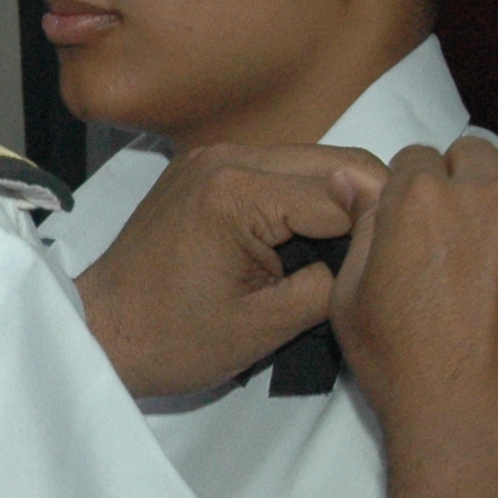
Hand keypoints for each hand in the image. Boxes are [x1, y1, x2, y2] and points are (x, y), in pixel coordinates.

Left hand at [74, 143, 390, 396]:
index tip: (397, 265)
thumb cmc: (172, 339)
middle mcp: (226, 157)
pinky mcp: (203, 168)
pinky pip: (275, 169)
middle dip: (368, 204)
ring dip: (338, 197)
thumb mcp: (267, 325)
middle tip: (390, 252)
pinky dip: (303, 196)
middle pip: (333, 163)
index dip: (378, 230)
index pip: (344, 194)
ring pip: (309, 161)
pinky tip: (314, 237)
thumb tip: (373, 259)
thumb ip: (330, 283)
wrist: (101, 334)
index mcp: (239, 191)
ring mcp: (211, 157)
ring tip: (355, 248)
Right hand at [332, 137, 497, 462]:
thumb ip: (361, 227)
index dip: (410, 191)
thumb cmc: (404, 369)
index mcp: (417, 198)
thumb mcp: (350, 298)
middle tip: (454, 235)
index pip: (415, 159)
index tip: (414, 223)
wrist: (475, 424)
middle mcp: (481, 194)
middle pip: (472, 154)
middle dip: (460, 183)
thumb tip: (353, 177)